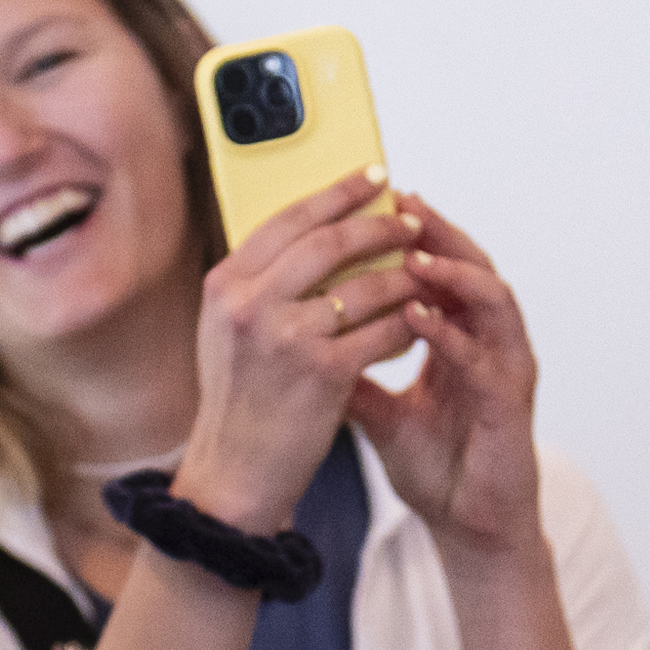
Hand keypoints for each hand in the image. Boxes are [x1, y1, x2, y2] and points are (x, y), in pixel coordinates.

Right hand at [176, 167, 422, 531]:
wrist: (233, 472)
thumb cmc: (238, 402)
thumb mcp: (227, 332)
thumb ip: (259, 285)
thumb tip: (311, 234)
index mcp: (224, 285)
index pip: (287, 219)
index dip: (335, 193)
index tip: (372, 178)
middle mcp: (249, 304)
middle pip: (330, 241)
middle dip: (380, 225)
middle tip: (412, 220)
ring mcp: (285, 337)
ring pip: (366, 284)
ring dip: (405, 275)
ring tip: (425, 272)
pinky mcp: (322, 371)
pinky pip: (383, 331)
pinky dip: (406, 323)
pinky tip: (418, 321)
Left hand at [347, 195, 541, 555]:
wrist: (466, 522)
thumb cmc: (432, 463)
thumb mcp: (374, 409)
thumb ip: (344, 368)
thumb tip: (291, 336)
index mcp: (456, 335)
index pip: (435, 267)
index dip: (407, 233)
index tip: (365, 204)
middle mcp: (486, 341)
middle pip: (468, 265)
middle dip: (435, 230)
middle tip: (398, 200)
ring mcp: (504, 367)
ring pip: (490, 298)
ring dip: (452, 272)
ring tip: (412, 252)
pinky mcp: (511, 402)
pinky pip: (484, 357)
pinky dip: (452, 333)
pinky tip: (420, 317)